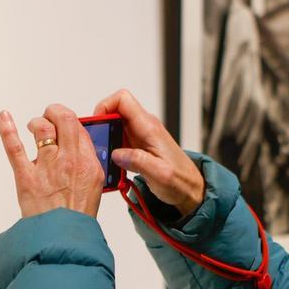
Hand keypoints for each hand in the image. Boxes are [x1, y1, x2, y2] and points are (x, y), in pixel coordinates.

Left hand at [0, 104, 103, 218]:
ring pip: (41, 129)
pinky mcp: (26, 177)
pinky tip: (4, 117)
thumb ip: (87, 164)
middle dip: (55, 112)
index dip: (70, 121)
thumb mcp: (94, 186)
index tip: (65, 122)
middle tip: (50, 116)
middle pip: (63, 120)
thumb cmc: (76, 217)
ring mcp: (46, 167)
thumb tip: (78, 148)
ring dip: (37, 123)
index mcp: (87, 163)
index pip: (79, 127)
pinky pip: (15, 148)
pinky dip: (7, 130)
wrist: (62, 238)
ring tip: (33, 127)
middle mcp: (68, 161)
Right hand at [93, 89, 203, 215]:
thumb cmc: (180, 180)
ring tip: (103, 156)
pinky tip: (112, 163)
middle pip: (115, 111)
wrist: (190, 188)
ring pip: (115, 125)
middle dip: (102, 125)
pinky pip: (119, 138)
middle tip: (97, 144)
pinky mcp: (138, 144)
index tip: (98, 125)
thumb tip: (116, 154)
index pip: (122, 100)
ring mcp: (141, 135)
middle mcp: (144, 127)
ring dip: (106, 138)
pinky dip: (111, 148)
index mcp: (149, 128)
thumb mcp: (160, 174)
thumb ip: (138, 161)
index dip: (105, 106)